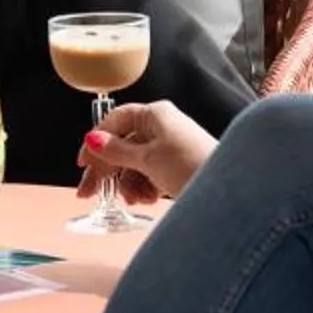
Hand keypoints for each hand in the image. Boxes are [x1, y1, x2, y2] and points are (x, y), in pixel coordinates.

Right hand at [76, 101, 214, 204]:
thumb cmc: (191, 165)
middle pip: (123, 145)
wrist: (229, 191)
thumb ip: (116, 150)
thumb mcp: (146, 159)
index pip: (115, 121)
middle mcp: (163, 127)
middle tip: (90, 192)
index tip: (84, 163)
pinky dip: (144, 187)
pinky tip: (148, 198)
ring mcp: (171, 147)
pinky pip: (150, 174)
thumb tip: (93, 140)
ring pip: (135, 163)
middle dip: (108, 171)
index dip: (96, 141)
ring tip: (135, 198)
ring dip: (129, 183)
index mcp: (155, 114)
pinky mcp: (178, 166)